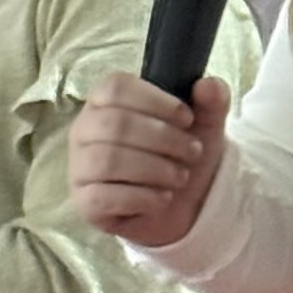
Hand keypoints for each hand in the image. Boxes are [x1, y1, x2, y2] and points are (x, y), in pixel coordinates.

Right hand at [71, 71, 227, 244]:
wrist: (183, 207)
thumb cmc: (182, 157)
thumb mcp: (205, 126)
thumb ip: (212, 101)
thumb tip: (208, 85)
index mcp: (104, 102)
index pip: (116, 87)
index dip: (155, 100)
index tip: (188, 118)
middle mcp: (84, 131)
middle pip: (114, 124)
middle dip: (163, 138)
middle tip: (193, 152)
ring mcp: (80, 168)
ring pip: (108, 161)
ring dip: (155, 169)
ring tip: (181, 176)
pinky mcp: (85, 203)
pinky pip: (104, 197)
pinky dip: (143, 197)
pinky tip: (164, 198)